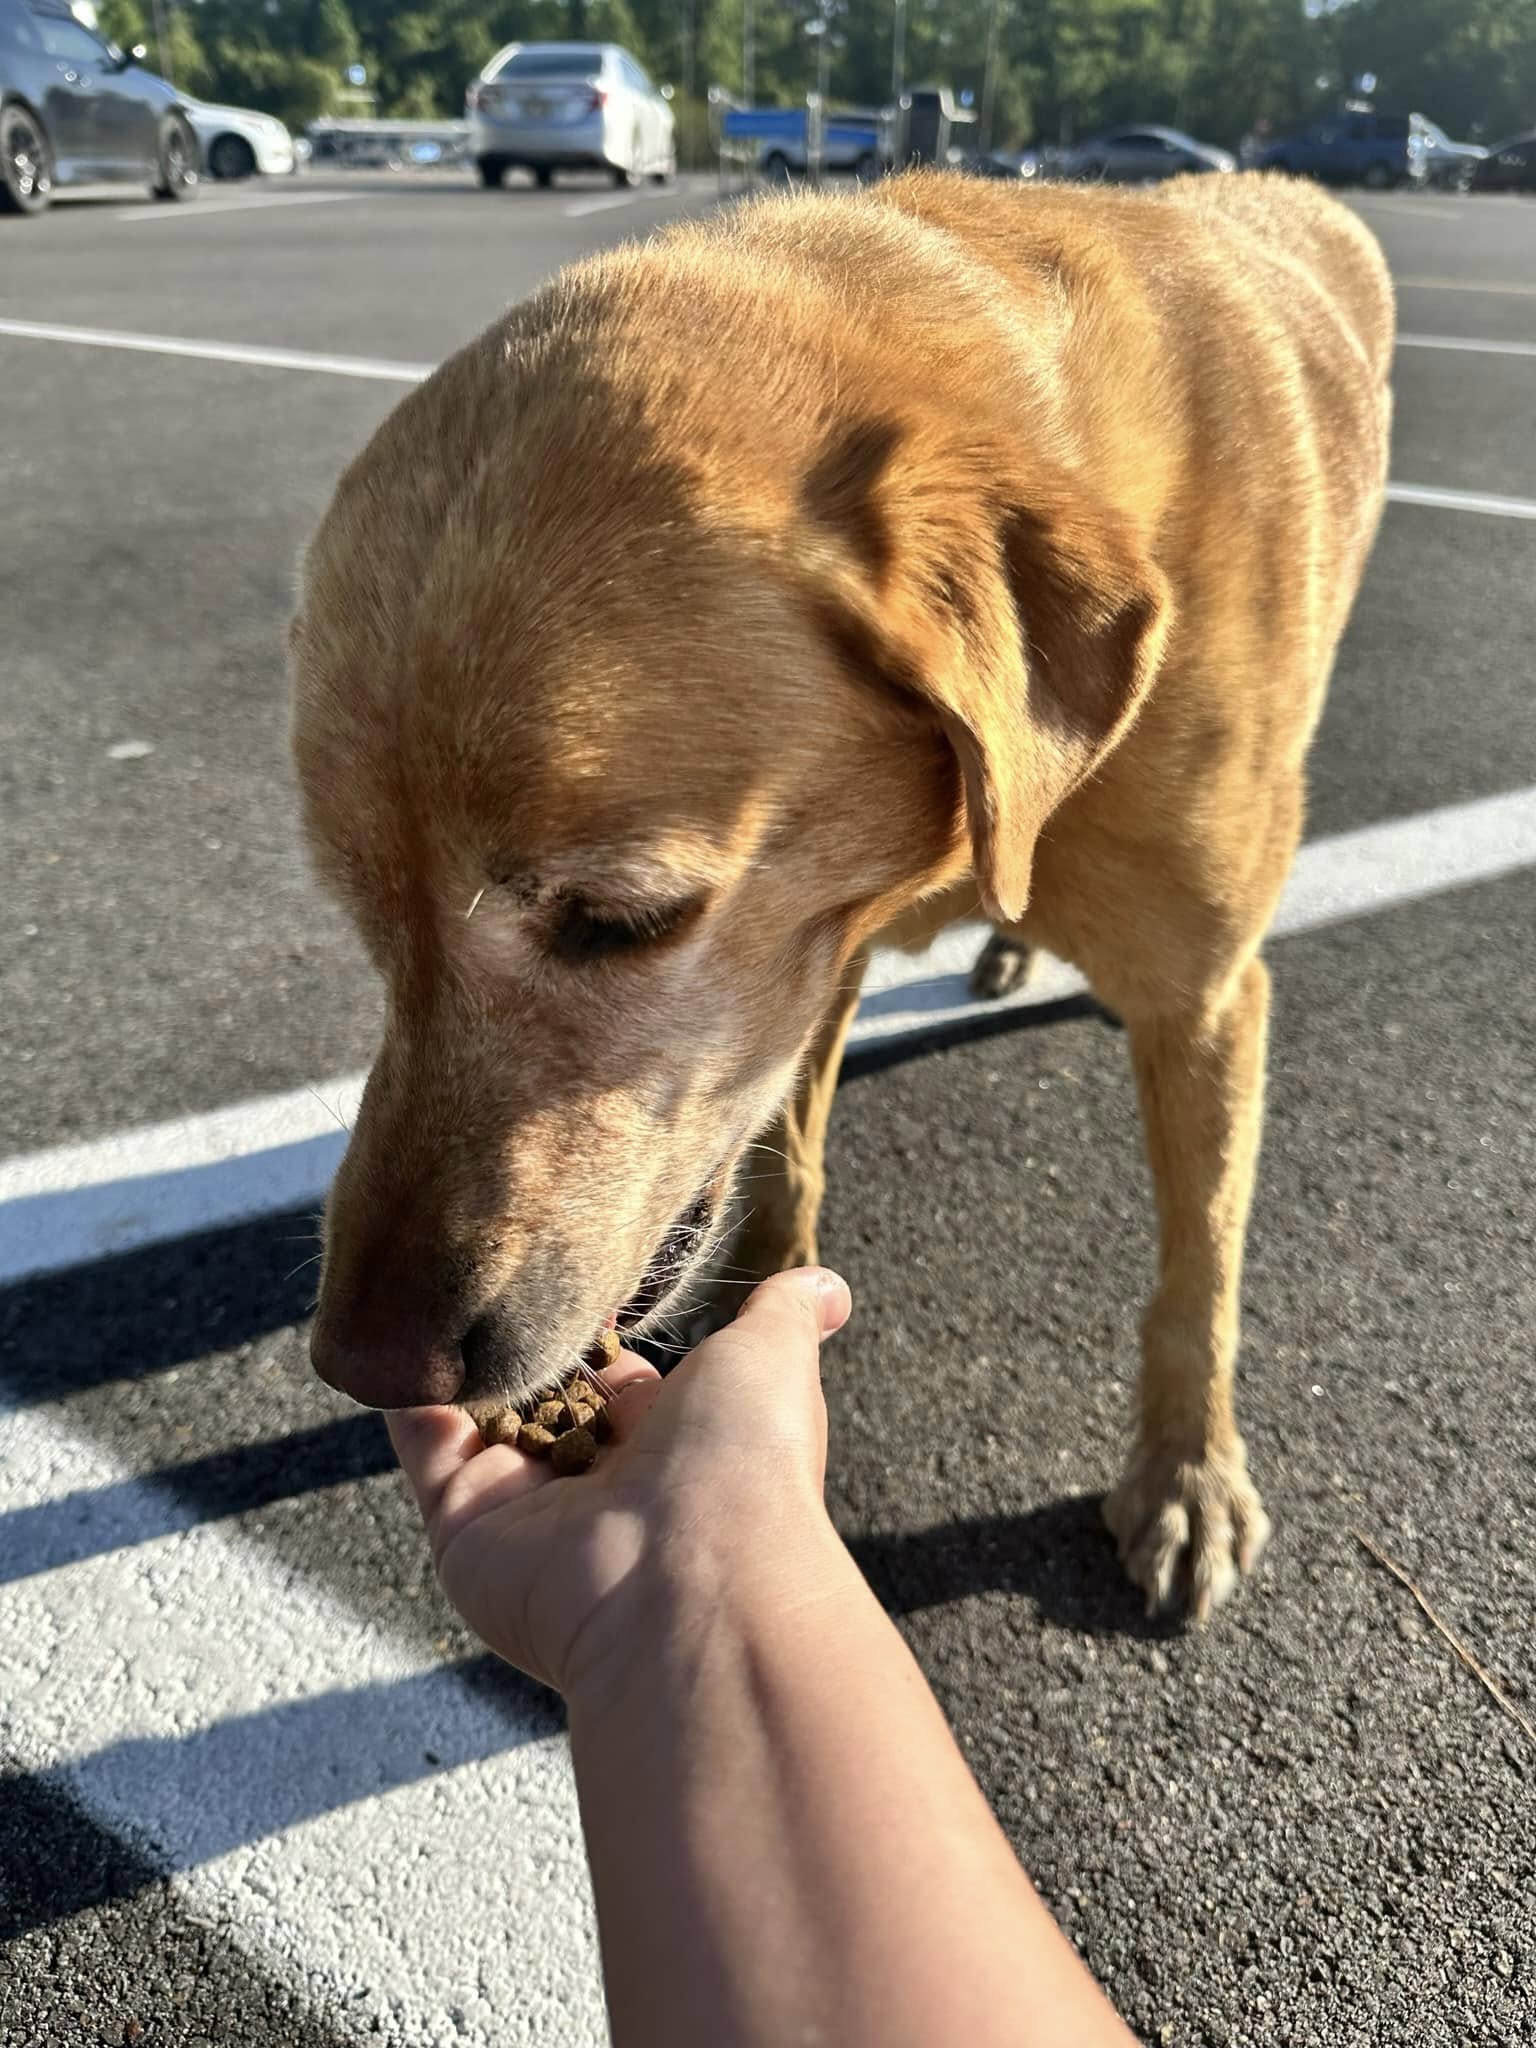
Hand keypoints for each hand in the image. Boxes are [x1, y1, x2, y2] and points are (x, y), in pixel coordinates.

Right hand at [387, 1266, 853, 1697]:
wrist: (695, 1579)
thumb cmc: (747, 1461)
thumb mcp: (772, 1359)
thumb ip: (783, 1315)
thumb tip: (829, 1285)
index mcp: (669, 1445)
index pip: (616, 1374)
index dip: (592, 1319)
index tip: (566, 1251)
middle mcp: (596, 1483)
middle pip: (541, 1396)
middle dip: (519, 1335)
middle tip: (487, 1250)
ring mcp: (524, 1506)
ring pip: (476, 1414)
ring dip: (455, 1348)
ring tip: (430, 1265)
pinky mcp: (463, 1524)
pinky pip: (423, 1443)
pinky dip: (404, 1387)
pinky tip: (390, 1321)